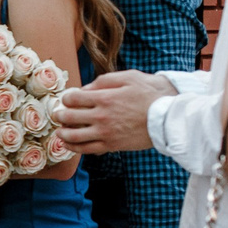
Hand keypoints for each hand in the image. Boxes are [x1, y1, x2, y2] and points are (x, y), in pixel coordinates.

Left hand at [54, 70, 172, 153]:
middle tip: (58, 114)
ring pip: (73, 136)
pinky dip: (74, 147)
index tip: (68, 99)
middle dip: (59, 115)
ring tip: (60, 131)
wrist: (169, 117)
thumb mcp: (128, 77)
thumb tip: (85, 89)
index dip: (66, 98)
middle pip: (68, 117)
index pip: (72, 98)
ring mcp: (106, 133)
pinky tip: (69, 144)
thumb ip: (103, 81)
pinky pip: (87, 149)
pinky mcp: (112, 145)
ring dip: (62, 133)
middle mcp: (101, 117)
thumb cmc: (150, 94)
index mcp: (104, 98)